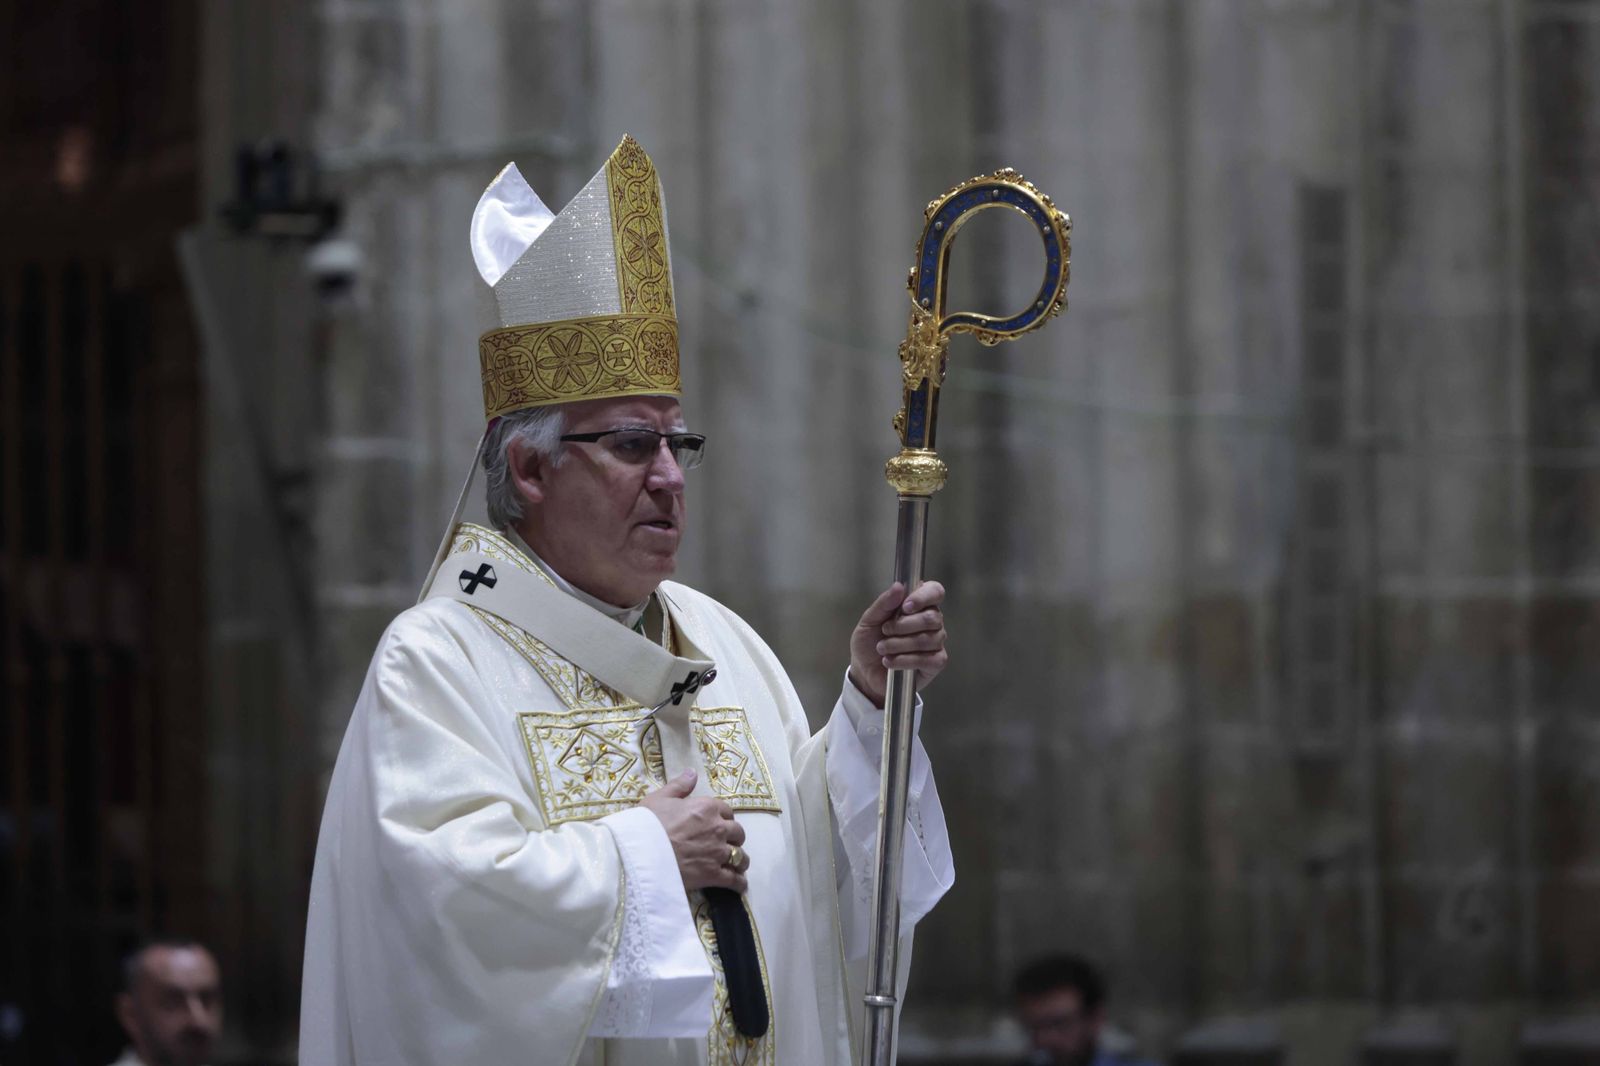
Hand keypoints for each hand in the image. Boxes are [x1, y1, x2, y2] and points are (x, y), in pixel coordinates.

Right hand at [639, 770, 748, 891]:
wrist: (641, 853)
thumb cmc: (647, 823)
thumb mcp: (660, 798)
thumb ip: (679, 785)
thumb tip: (693, 772)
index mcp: (707, 807)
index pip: (726, 811)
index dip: (723, 817)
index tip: (719, 823)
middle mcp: (718, 828)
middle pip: (738, 833)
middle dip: (734, 838)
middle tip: (728, 843)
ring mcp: (717, 853)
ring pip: (740, 856)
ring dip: (740, 860)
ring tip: (737, 864)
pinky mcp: (713, 875)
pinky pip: (734, 880)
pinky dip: (739, 883)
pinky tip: (740, 885)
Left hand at [847, 580, 947, 708]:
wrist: (864, 672)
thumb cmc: (869, 643)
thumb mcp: (868, 620)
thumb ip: (883, 603)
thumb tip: (899, 586)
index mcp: (918, 605)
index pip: (935, 591)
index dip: (923, 597)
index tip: (905, 606)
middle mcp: (931, 622)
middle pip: (932, 617)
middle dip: (903, 625)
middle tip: (885, 631)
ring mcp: (936, 643)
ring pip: (928, 639)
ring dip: (899, 644)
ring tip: (882, 649)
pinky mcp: (936, 663)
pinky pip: (929, 659)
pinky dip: (905, 660)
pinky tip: (891, 662)